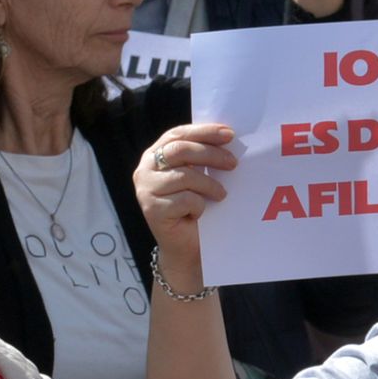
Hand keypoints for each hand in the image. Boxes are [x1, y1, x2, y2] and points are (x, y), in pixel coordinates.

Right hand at [134, 123, 235, 274]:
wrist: (185, 247)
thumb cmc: (194, 207)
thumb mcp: (196, 176)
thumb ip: (201, 156)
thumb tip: (227, 137)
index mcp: (154, 155)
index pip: (178, 134)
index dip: (203, 131)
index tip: (229, 134)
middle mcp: (145, 169)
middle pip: (180, 151)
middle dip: (210, 154)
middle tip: (233, 163)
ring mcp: (145, 190)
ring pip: (185, 176)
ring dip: (210, 185)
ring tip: (221, 195)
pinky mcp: (151, 209)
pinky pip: (185, 199)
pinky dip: (199, 206)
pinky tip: (198, 214)